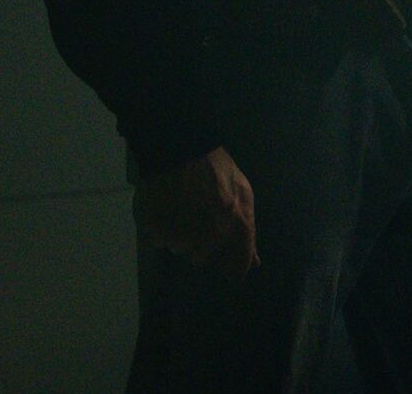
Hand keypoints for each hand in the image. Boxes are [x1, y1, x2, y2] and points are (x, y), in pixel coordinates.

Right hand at [134, 146, 260, 280]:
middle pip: (201, 258)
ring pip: (178, 248)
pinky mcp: (157, 229)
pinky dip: (156, 227)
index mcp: (236, 222)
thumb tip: (255, 263)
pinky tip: (162, 206)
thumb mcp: (241, 191)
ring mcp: (183, 232)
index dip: (230, 267)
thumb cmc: (214, 165)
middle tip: (193, 216)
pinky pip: (156, 239)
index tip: (223, 264)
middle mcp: (212, 232)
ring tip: (176, 206)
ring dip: (176, 233)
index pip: (238, 264)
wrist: (180, 144)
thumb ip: (246, 228)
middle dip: (197, 242)